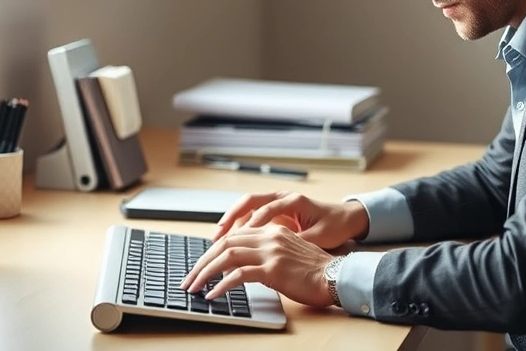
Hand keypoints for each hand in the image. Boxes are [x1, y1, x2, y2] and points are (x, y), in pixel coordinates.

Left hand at [179, 224, 334, 306]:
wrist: (336, 276)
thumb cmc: (314, 271)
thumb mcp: (288, 254)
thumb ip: (265, 253)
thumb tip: (239, 267)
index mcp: (272, 231)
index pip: (233, 236)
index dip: (212, 251)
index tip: (200, 266)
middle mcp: (269, 237)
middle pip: (225, 244)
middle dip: (202, 262)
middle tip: (189, 278)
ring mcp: (271, 252)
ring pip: (227, 256)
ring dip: (205, 272)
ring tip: (194, 286)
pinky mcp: (273, 269)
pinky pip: (239, 275)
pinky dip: (222, 285)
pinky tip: (213, 294)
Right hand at [213, 191, 369, 249]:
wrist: (346, 218)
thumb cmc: (334, 226)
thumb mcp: (320, 236)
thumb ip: (299, 241)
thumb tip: (280, 254)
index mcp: (293, 201)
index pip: (267, 209)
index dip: (252, 223)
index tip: (240, 238)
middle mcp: (282, 198)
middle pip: (249, 202)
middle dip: (230, 218)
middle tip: (217, 236)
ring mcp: (276, 203)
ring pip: (246, 208)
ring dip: (230, 222)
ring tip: (216, 240)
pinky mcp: (274, 212)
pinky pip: (250, 216)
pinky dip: (238, 227)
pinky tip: (228, 242)